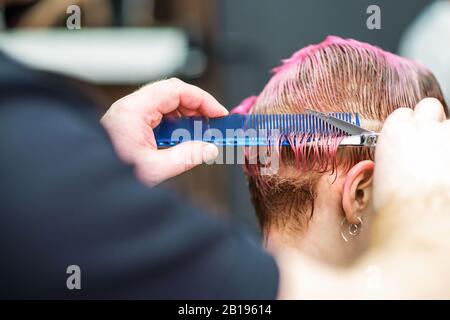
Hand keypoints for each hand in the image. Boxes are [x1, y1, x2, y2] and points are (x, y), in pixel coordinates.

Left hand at [101, 78, 227, 185]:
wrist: (86, 185)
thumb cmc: (111, 174)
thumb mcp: (154, 169)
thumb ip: (186, 157)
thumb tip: (210, 149)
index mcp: (133, 111)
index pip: (176, 90)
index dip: (202, 100)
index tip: (219, 114)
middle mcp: (130, 107)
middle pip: (171, 93)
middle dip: (196, 107)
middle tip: (213, 123)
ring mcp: (128, 114)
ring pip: (165, 104)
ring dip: (186, 116)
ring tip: (200, 133)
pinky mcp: (129, 124)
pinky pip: (157, 116)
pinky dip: (174, 125)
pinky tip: (181, 139)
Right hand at [373, 98, 449, 210]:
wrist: (421, 223)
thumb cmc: (397, 210)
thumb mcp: (379, 186)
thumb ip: (388, 169)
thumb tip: (391, 176)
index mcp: (394, 134)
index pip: (403, 114)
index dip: (408, 128)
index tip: (411, 141)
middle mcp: (422, 127)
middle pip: (430, 107)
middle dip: (432, 123)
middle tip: (432, 147)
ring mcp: (449, 135)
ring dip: (448, 140)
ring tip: (444, 166)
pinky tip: (449, 178)